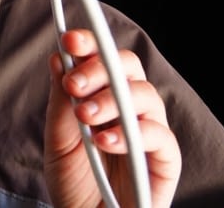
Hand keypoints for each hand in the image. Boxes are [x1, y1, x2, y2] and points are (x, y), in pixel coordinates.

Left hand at [43, 29, 180, 207]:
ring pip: (146, 95)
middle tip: (74, 83)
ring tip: (85, 116)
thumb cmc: (74, 183)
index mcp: (102, 96)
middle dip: (99, 67)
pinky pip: (160, 137)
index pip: (102, 58)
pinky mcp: (165, 161)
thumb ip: (61, 103)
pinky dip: (132, 134)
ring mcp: (148, 132)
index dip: (90, 44)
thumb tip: (58, 58)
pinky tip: (105, 140)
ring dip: (112, 100)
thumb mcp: (58, 141)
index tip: (69, 40)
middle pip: (127, 67)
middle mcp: (128, 108)